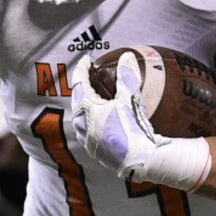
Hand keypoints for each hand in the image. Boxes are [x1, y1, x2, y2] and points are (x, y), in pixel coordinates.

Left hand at [71, 52, 210, 190]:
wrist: (138, 159)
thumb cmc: (132, 128)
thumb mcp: (130, 98)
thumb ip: (127, 76)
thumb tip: (126, 56)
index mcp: (86, 108)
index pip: (80, 82)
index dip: (83, 68)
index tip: (87, 60)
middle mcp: (81, 124)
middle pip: (77, 99)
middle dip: (82, 86)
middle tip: (88, 76)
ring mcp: (85, 138)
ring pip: (79, 116)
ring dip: (84, 104)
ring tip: (92, 97)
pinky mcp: (93, 150)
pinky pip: (85, 129)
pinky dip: (89, 119)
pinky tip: (97, 120)